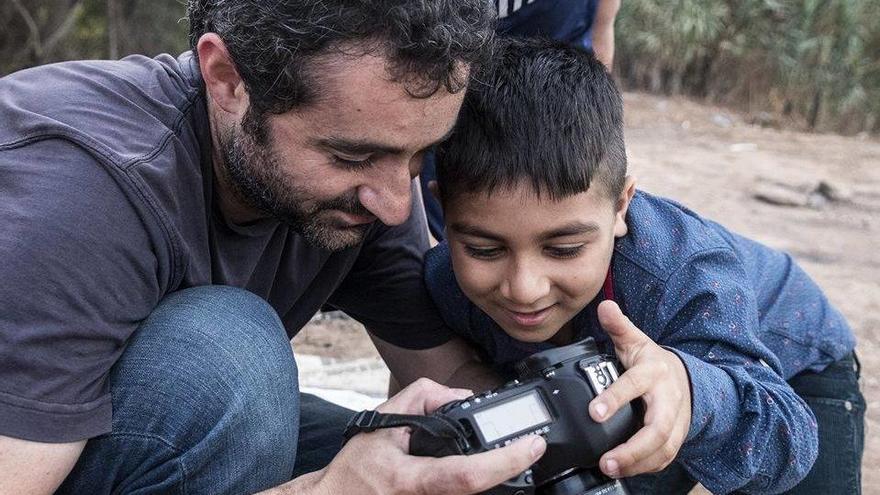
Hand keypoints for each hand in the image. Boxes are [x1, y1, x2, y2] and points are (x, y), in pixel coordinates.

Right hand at [318, 378, 546, 494]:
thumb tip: (463, 397)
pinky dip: (478, 481)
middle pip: (484, 491)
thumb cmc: (356, 469)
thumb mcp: (382, 421)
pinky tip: (486, 467)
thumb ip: (424, 398)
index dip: (506, 461)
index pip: (469, 474)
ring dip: (497, 475)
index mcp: (413, 479)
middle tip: (528, 447)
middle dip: (511, 467)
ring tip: (507, 456)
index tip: (533, 445)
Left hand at [589, 300, 690, 477]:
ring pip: (663, 449)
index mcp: (653, 373)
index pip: (634, 385)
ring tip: (610, 468)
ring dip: (637, 463)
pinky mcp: (675, 438)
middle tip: (606, 460)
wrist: (684, 378)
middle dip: (632, 448)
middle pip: (657, 429)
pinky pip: (664, 458)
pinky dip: (645, 467)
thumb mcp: (636, 341)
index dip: (614, 399)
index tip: (594, 412)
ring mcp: (675, 422)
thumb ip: (618, 326)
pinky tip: (625, 471)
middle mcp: (668, 400)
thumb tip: (605, 307)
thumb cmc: (653, 363)